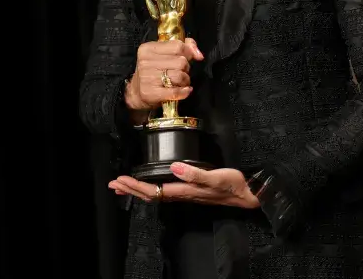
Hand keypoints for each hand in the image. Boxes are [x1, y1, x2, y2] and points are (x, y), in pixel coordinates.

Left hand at [109, 162, 259, 208]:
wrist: (247, 194)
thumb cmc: (232, 185)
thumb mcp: (216, 176)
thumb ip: (195, 173)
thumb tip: (174, 167)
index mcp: (185, 191)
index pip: (154, 191)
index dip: (136, 186)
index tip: (121, 180)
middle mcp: (182, 194)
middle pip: (151, 195)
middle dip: (131, 189)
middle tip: (114, 184)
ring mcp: (186, 194)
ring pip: (156, 194)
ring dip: (138, 190)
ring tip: (124, 186)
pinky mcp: (190, 190)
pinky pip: (164, 191)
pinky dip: (151, 188)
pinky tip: (149, 185)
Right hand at [125, 39, 204, 114]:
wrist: (135, 92)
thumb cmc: (153, 71)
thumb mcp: (163, 54)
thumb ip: (183, 46)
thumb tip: (199, 54)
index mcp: (148, 48)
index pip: (178, 46)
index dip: (187, 53)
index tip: (187, 58)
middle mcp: (145, 62)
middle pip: (181, 62)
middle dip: (186, 68)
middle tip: (180, 72)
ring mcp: (147, 78)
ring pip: (180, 76)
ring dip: (185, 81)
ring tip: (180, 82)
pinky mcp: (151, 93)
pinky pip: (176, 91)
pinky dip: (184, 92)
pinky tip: (184, 91)